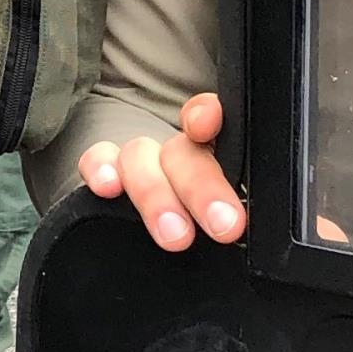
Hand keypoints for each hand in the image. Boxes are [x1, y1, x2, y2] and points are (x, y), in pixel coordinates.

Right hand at [80, 92, 246, 250]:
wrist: (159, 230)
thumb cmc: (209, 223)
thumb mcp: (233, 213)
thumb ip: (240, 212)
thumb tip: (257, 231)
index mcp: (215, 151)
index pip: (209, 116)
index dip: (205, 113)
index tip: (205, 126)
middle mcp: (176, 150)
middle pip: (182, 152)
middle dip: (200, 187)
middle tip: (225, 225)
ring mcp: (139, 161)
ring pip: (140, 157)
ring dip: (156, 194)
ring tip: (176, 238)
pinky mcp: (104, 173)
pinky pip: (95, 161)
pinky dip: (100, 169)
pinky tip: (107, 188)